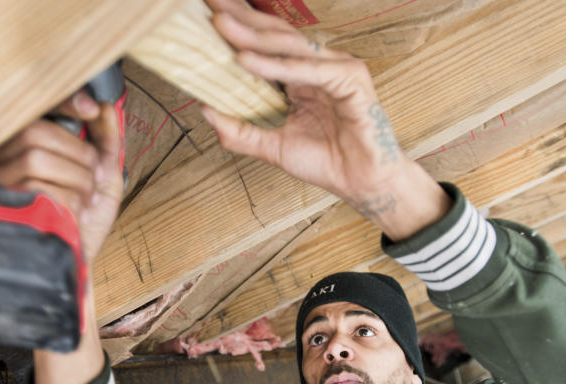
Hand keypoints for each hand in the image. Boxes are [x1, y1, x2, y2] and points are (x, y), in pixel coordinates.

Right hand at [0, 91, 122, 261]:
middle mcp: (2, 163)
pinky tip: (75, 215)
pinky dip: (70, 201)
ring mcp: (0, 187)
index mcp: (23, 147)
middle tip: (94, 176)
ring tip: (85, 199)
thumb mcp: (103, 176)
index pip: (33, 110)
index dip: (63, 102)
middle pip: (34, 132)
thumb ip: (106, 141)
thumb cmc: (86, 220)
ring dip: (76, 179)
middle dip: (77, 152)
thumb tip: (107, 106)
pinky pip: (39, 190)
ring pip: (36, 159)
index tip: (92, 109)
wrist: (79, 260)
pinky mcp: (6, 212)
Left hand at [202, 0, 448, 239]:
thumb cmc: (327, 162)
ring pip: (290, 46)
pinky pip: (309, 70)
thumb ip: (240, 132)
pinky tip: (247, 60)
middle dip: (242, 18)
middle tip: (212, 2)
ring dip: (253, 35)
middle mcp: (318, 66)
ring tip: (221, 25)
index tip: (209, 12)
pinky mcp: (352, 80)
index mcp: (300, 76)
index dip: (240, 26)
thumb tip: (204, 110)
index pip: (267, 43)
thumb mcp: (273, 147)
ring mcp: (337, 69)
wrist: (361, 183)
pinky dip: (277, 66)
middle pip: (276, 35)